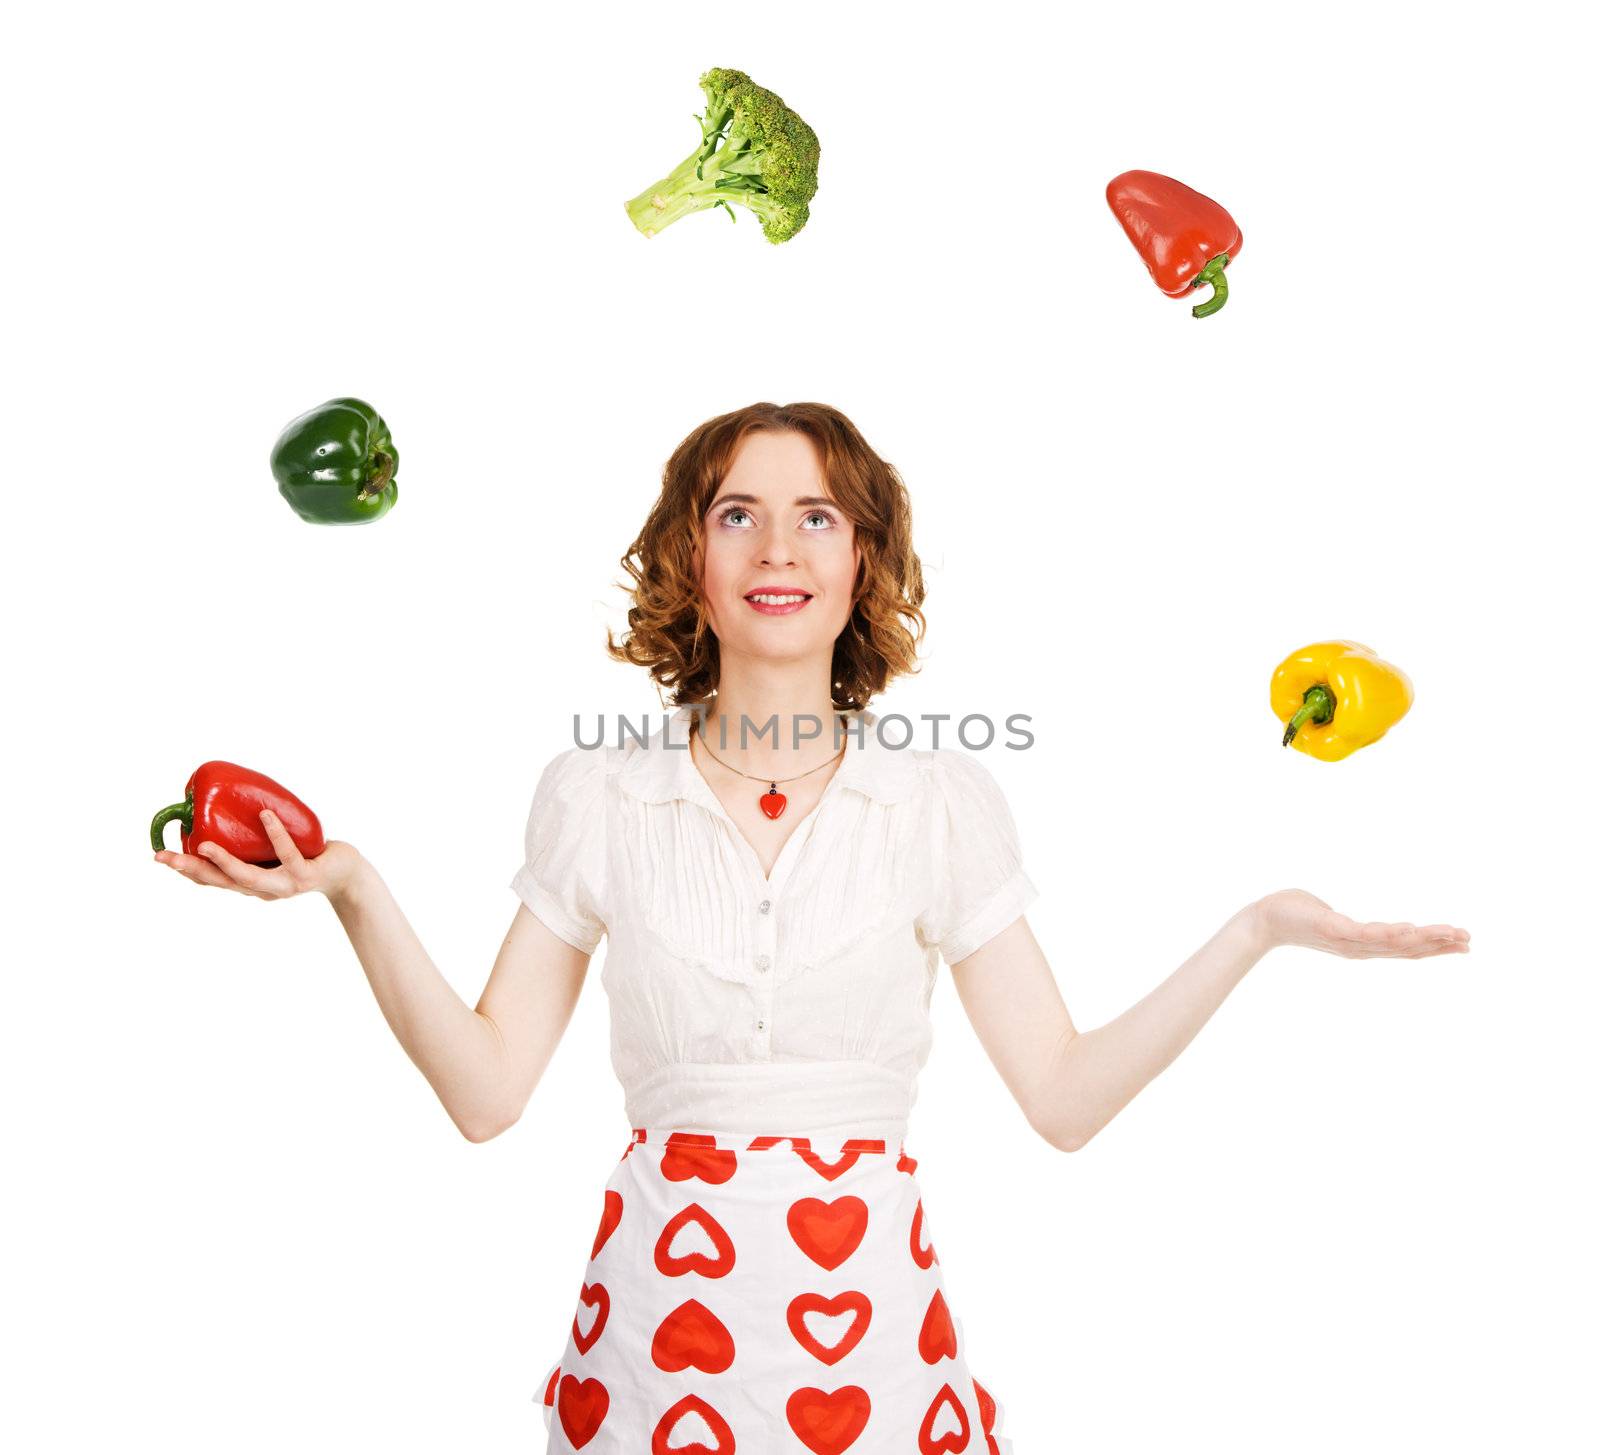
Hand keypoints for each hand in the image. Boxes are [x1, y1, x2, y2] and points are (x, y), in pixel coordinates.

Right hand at [153, 809, 362, 901]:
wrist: (347, 874)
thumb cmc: (307, 856)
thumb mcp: (273, 850)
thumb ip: (250, 836)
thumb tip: (226, 800)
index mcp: (250, 884)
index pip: (212, 880)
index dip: (185, 870)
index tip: (158, 855)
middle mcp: (262, 890)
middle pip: (221, 883)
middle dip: (190, 870)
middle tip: (164, 856)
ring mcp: (284, 885)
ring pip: (248, 876)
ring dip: (224, 862)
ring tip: (203, 845)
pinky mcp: (306, 875)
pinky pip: (288, 853)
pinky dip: (275, 834)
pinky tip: (265, 815)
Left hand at [1250, 888, 1469, 958]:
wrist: (1264, 919)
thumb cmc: (1297, 914)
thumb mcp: (1334, 918)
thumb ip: (1351, 923)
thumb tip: (1357, 919)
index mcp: (1363, 944)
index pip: (1406, 949)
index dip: (1436, 948)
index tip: (1464, 944)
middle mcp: (1359, 948)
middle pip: (1407, 950)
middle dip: (1440, 945)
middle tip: (1469, 941)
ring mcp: (1347, 941)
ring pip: (1393, 943)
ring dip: (1425, 939)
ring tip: (1451, 933)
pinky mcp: (1333, 929)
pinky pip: (1366, 933)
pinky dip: (1389, 933)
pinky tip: (1410, 929)